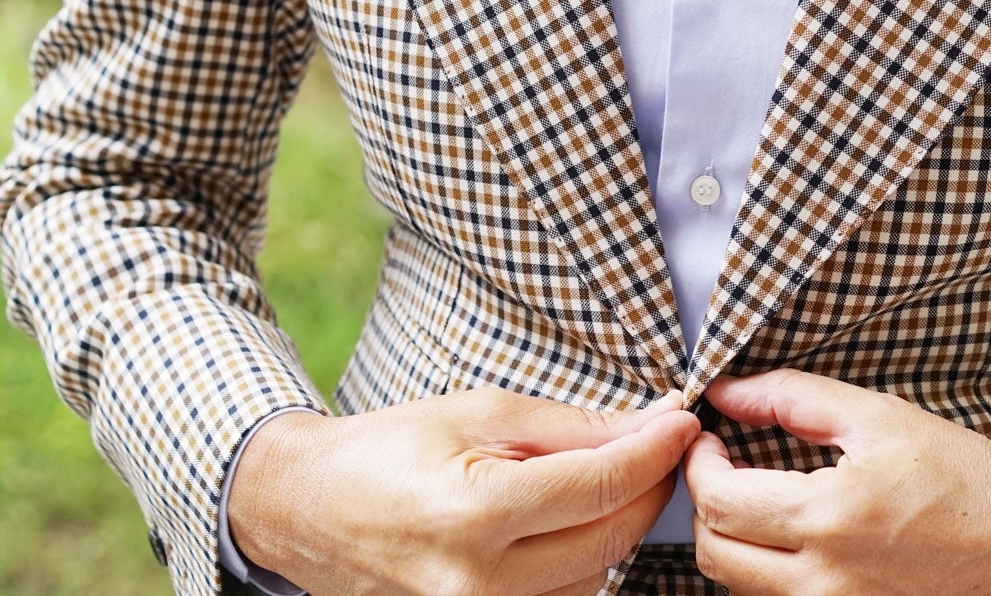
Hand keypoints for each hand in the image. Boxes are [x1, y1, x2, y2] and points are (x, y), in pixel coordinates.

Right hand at [227, 386, 700, 594]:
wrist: (309, 509)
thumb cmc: (390, 450)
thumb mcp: (479, 413)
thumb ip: (570, 427)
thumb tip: (651, 424)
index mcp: (473, 513)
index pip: (598, 487)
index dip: (653, 451)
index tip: (682, 420)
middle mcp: (476, 583)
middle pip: (609, 538)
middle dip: (646, 486)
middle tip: (659, 443)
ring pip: (595, 576)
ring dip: (612, 526)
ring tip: (595, 480)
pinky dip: (580, 560)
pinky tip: (565, 523)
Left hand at [684, 369, 990, 594]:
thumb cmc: (963, 477)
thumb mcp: (879, 417)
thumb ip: (793, 398)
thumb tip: (726, 391)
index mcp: (830, 516)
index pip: (718, 500)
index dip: (698, 463)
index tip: (709, 440)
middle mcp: (826, 579)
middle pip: (714, 553)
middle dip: (706, 504)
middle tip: (728, 468)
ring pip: (738, 587)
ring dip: (734, 540)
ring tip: (762, 501)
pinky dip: (766, 574)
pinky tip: (793, 540)